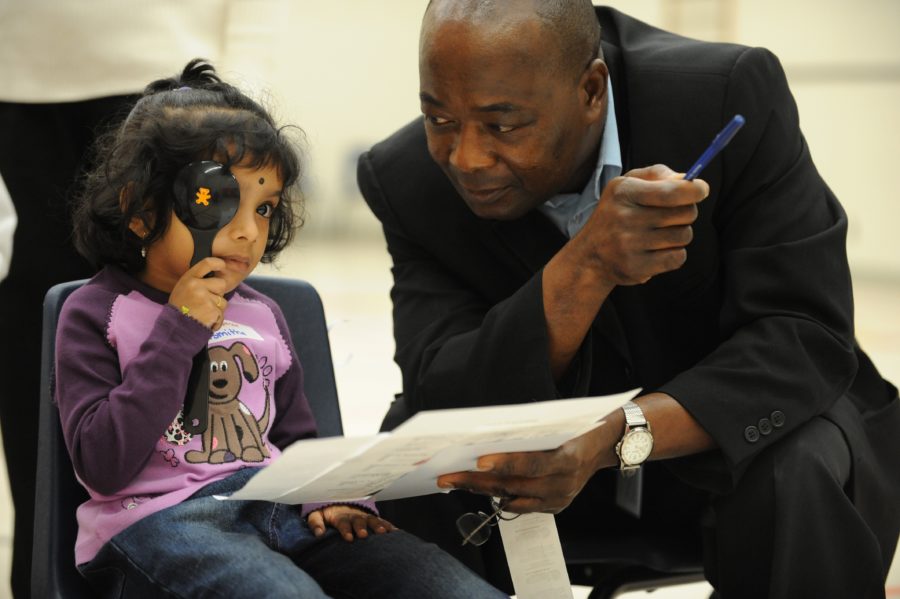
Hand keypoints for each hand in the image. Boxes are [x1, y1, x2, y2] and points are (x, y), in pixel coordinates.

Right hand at [168, 258, 228, 329]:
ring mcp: (205, 298)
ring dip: (217, 308)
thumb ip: (197, 281)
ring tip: (203, 312)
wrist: (175, 327)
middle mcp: (197, 285)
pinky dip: (217, 319)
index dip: (218, 263)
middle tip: (206, 301)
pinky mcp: (212, 310)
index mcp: (189, 278)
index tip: (222, 265)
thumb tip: (215, 276)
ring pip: (223, 300)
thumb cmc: (180, 307)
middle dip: (218, 293)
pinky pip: (222, 313)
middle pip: (221, 284)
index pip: (207, 263)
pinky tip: (206, 320)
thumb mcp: (183, 288)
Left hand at [307, 505, 397, 541]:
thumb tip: (318, 534)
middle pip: (358, 521)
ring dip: (377, 525)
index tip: (349, 538)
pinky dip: (388, 526)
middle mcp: (353, 515)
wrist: (337, 499)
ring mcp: (364, 516)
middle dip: (362, 527)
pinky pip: (381, 521)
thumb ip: (316, 523)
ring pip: (372, 520)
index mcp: (340, 516)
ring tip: (383, 533)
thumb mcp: (317, 514)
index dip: (346, 529)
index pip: (343, 522)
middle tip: (364, 535)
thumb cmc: (326, 511)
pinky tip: (396, 532)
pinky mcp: (371, 518)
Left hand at [436, 423, 619, 513]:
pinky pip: (522, 505)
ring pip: (512, 497)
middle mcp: (564, 483)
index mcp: (568, 458)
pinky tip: (480, 488)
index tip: (477, 460)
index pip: (530, 464)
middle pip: (513, 485)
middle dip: (476, 481)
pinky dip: (500, 496)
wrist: (607, 442)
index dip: (503, 463)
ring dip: (481, 490)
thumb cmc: (579, 424)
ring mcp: (560, 498)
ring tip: (455, 482)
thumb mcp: (559, 421)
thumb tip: (489, 432)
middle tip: (447, 476)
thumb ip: (530, 432)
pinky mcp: (556, 506)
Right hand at [575, 164, 708, 285]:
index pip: (672, 192)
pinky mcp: (636, 267)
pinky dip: (674, 254)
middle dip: (686, 213)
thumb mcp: (627, 184)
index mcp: (624, 192)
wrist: (590, 256)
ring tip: (660, 234)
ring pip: (684, 236)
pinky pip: (677, 258)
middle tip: (672, 216)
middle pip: (686, 213)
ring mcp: (630, 245)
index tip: (701, 190)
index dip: (695, 190)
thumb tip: (690, 180)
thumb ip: (658, 174)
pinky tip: (657, 251)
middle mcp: (625, 218)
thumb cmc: (616, 214)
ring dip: (679, 234)